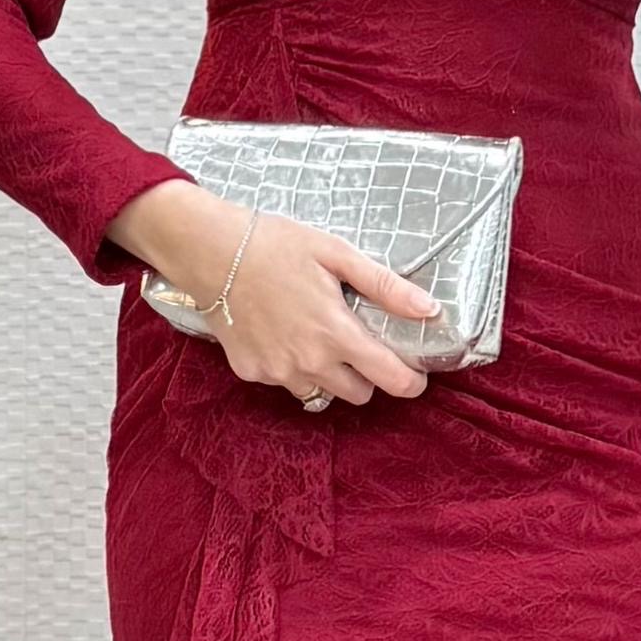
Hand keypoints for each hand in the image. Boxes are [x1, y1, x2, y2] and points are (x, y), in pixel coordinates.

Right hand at [109, 178, 443, 402]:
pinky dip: (290, 367)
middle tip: (357, 344)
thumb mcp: (337, 255)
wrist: (210, 251)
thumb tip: (429, 310)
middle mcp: (308, 362)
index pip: (391, 380)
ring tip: (316, 338)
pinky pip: (284, 382)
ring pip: (320, 393)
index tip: (414, 375)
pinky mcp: (251, 372)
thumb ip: (386, 287)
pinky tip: (281, 334)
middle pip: (358, 395)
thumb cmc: (275, 245)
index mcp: (336, 333)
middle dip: (366, 376)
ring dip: (328, 376)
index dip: (410, 383)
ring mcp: (277, 372)